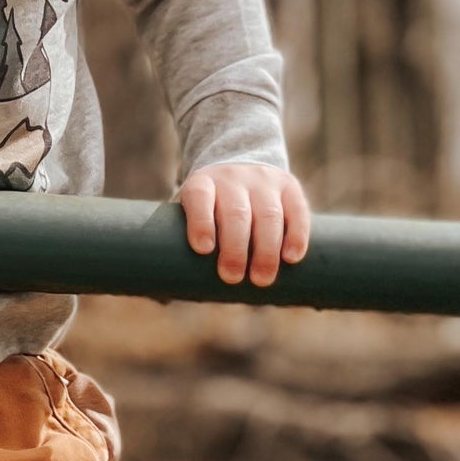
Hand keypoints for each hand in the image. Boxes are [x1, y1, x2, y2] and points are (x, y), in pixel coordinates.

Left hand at [178, 163, 309, 287]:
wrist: (241, 164)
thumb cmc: (211, 206)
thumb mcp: (193, 211)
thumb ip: (180, 244)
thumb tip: (162, 296)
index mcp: (202, 183)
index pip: (199, 197)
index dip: (201, 222)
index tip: (203, 249)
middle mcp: (232, 179)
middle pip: (235, 212)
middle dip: (234, 248)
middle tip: (232, 277)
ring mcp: (263, 181)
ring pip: (268, 214)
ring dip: (266, 250)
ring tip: (261, 279)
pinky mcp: (290, 187)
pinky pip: (297, 210)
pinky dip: (296, 235)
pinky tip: (291, 258)